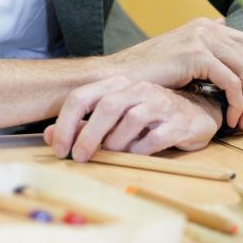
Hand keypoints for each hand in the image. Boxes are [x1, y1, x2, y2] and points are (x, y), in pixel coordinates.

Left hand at [45, 77, 220, 161]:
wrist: (195, 113)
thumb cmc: (147, 117)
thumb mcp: (112, 118)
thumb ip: (81, 126)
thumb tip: (48, 137)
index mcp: (115, 84)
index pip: (81, 96)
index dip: (66, 123)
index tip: (59, 148)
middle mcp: (137, 89)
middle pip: (106, 107)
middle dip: (88, 135)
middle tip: (79, 157)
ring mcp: (159, 103)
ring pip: (131, 120)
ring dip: (116, 143)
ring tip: (112, 153)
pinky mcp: (178, 122)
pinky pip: (155, 138)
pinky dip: (141, 150)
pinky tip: (136, 154)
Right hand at [110, 17, 242, 131]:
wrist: (119, 76)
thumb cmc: (149, 73)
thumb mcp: (183, 57)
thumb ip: (207, 48)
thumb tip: (223, 27)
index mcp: (208, 26)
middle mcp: (208, 27)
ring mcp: (202, 38)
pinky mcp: (196, 54)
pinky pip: (232, 82)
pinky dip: (237, 103)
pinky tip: (229, 118)